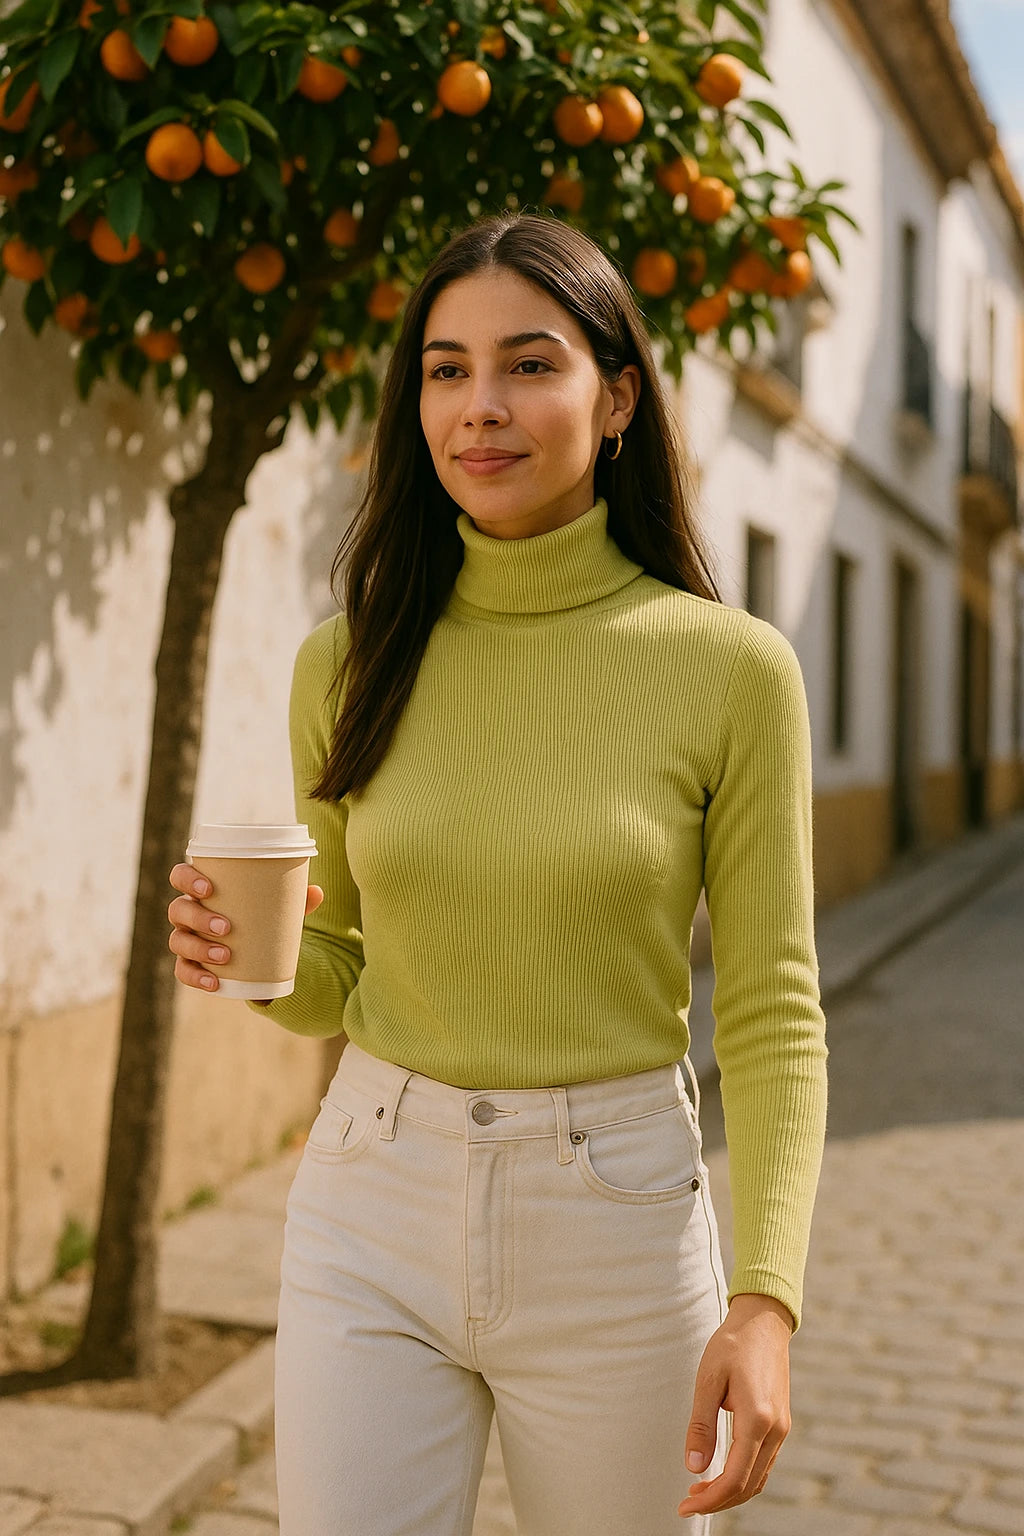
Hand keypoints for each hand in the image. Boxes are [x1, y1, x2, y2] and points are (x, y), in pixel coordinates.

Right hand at [167, 862, 323, 991]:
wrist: (258, 947)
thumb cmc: (261, 914)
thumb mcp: (277, 906)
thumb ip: (295, 899)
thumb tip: (317, 893)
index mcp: (203, 890)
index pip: (180, 877)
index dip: (187, 879)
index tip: (208, 888)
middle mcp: (189, 913)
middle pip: (178, 910)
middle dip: (198, 918)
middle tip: (226, 927)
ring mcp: (187, 938)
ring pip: (178, 941)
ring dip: (198, 948)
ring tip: (225, 955)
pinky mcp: (191, 963)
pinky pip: (183, 971)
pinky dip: (196, 977)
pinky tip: (214, 982)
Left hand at [677, 1292, 793, 1517]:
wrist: (763, 1321)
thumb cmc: (732, 1345)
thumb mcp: (708, 1379)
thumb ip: (701, 1425)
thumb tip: (694, 1467)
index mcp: (757, 1419)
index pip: (735, 1478)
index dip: (710, 1499)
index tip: (684, 1506)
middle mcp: (775, 1429)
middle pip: (749, 1485)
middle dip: (718, 1500)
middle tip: (687, 1502)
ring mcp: (782, 1428)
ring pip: (758, 1477)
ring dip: (731, 1491)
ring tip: (699, 1490)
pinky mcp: (781, 1424)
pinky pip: (763, 1463)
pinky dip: (744, 1476)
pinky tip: (721, 1471)